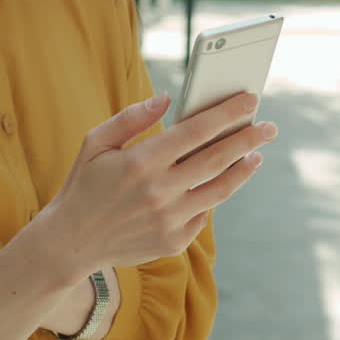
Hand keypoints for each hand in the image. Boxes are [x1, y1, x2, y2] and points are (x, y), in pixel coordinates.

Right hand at [42, 92, 275, 273]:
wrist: (71, 242)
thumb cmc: (84, 184)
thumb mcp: (95, 143)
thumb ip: (131, 118)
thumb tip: (166, 98)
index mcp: (140, 162)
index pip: (195, 131)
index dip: (226, 113)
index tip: (249, 100)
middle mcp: (159, 192)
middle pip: (217, 159)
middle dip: (248, 139)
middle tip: (269, 127)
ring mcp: (169, 220)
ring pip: (219, 190)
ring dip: (243, 169)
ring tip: (256, 155)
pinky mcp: (173, 241)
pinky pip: (204, 214)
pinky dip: (215, 194)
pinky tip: (222, 181)